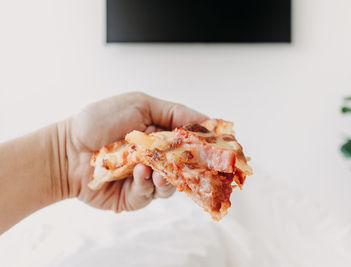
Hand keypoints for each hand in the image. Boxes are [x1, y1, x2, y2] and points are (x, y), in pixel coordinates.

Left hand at [64, 92, 207, 211]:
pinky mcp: (134, 197)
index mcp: (163, 135)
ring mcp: (148, 179)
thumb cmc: (99, 121)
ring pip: (171, 185)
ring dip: (166, 175)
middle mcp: (159, 158)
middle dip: (193, 165)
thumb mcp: (140, 103)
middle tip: (195, 161)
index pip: (194, 142)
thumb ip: (175, 112)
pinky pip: (149, 194)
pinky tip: (136, 171)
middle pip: (188, 167)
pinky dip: (145, 183)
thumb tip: (208, 121)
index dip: (208, 144)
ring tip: (152, 165)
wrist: (67, 149)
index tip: (222, 145)